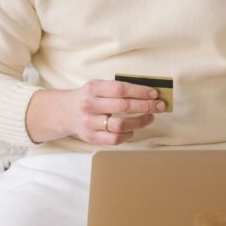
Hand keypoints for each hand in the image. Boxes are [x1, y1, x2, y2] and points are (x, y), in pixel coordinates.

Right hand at [25, 80, 166, 144]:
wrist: (64, 112)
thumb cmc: (89, 97)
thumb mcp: (98, 86)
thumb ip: (117, 88)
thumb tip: (148, 92)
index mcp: (93, 88)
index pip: (120, 89)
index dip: (139, 91)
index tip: (155, 93)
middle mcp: (89, 105)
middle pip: (123, 107)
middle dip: (146, 106)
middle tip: (160, 106)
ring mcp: (89, 123)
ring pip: (120, 125)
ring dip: (140, 122)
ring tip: (150, 118)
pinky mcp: (90, 138)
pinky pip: (115, 139)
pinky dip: (128, 135)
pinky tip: (133, 130)